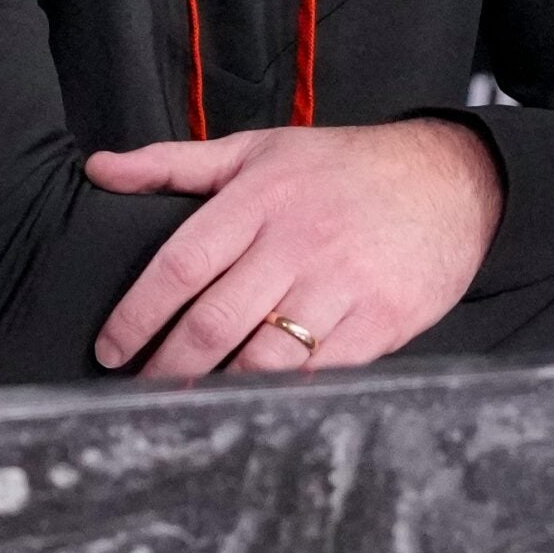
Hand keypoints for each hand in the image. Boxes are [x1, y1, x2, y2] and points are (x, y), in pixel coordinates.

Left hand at [85, 119, 501, 377]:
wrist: (452, 179)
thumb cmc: (345, 167)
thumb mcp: (259, 149)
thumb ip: (174, 163)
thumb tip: (101, 168)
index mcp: (260, 197)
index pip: (180, 264)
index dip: (136, 314)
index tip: (111, 347)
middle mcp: (297, 240)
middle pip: (213, 322)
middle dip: (167, 367)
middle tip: (142, 389)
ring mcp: (341, 283)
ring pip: (263, 357)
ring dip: (219, 389)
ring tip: (190, 403)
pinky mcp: (380, 319)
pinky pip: (319, 373)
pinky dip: (284, 394)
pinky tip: (258, 402)